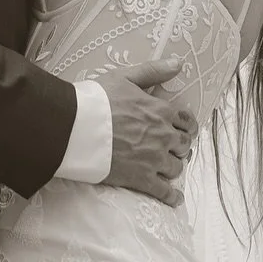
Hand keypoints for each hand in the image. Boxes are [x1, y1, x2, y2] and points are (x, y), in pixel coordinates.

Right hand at [96, 58, 195, 206]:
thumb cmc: (98, 99)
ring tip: (167, 168)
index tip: (183, 129)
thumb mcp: (126, 77)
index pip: (186, 121)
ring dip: (173, 167)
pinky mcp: (141, 179)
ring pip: (176, 168)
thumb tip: (179, 63)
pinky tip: (174, 198)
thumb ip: (154, 71)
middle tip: (173, 148)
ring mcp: (154, 159)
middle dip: (179, 146)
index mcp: (161, 111)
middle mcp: (163, 135)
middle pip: (183, 145)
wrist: (76, 126)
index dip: (186, 126)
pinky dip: (171, 196)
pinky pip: (164, 191)